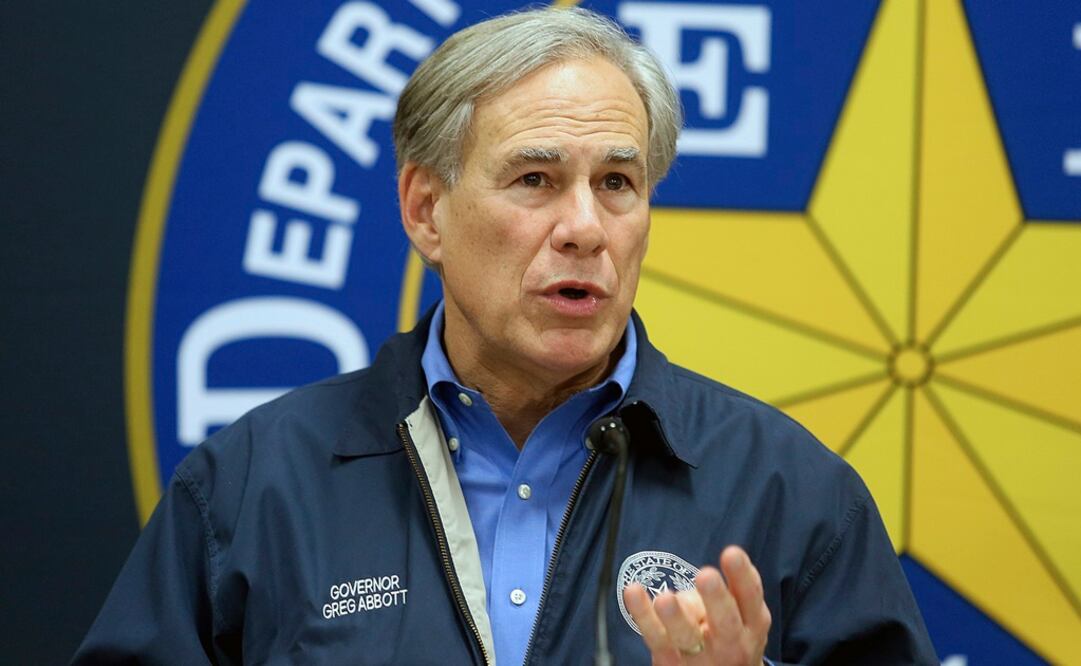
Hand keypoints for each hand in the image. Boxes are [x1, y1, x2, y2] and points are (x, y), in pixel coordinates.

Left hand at [623, 546, 770, 664]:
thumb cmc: (728, 636)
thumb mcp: (744, 617)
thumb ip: (736, 590)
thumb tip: (718, 568)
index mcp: (752, 625)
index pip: (750, 598)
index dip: (743, 576)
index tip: (731, 553)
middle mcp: (731, 644)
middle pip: (725, 622)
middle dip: (715, 598)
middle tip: (706, 575)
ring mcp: (700, 657)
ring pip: (687, 637)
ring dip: (675, 618)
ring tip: (665, 599)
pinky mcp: (671, 662)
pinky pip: (656, 637)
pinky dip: (643, 615)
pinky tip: (633, 592)